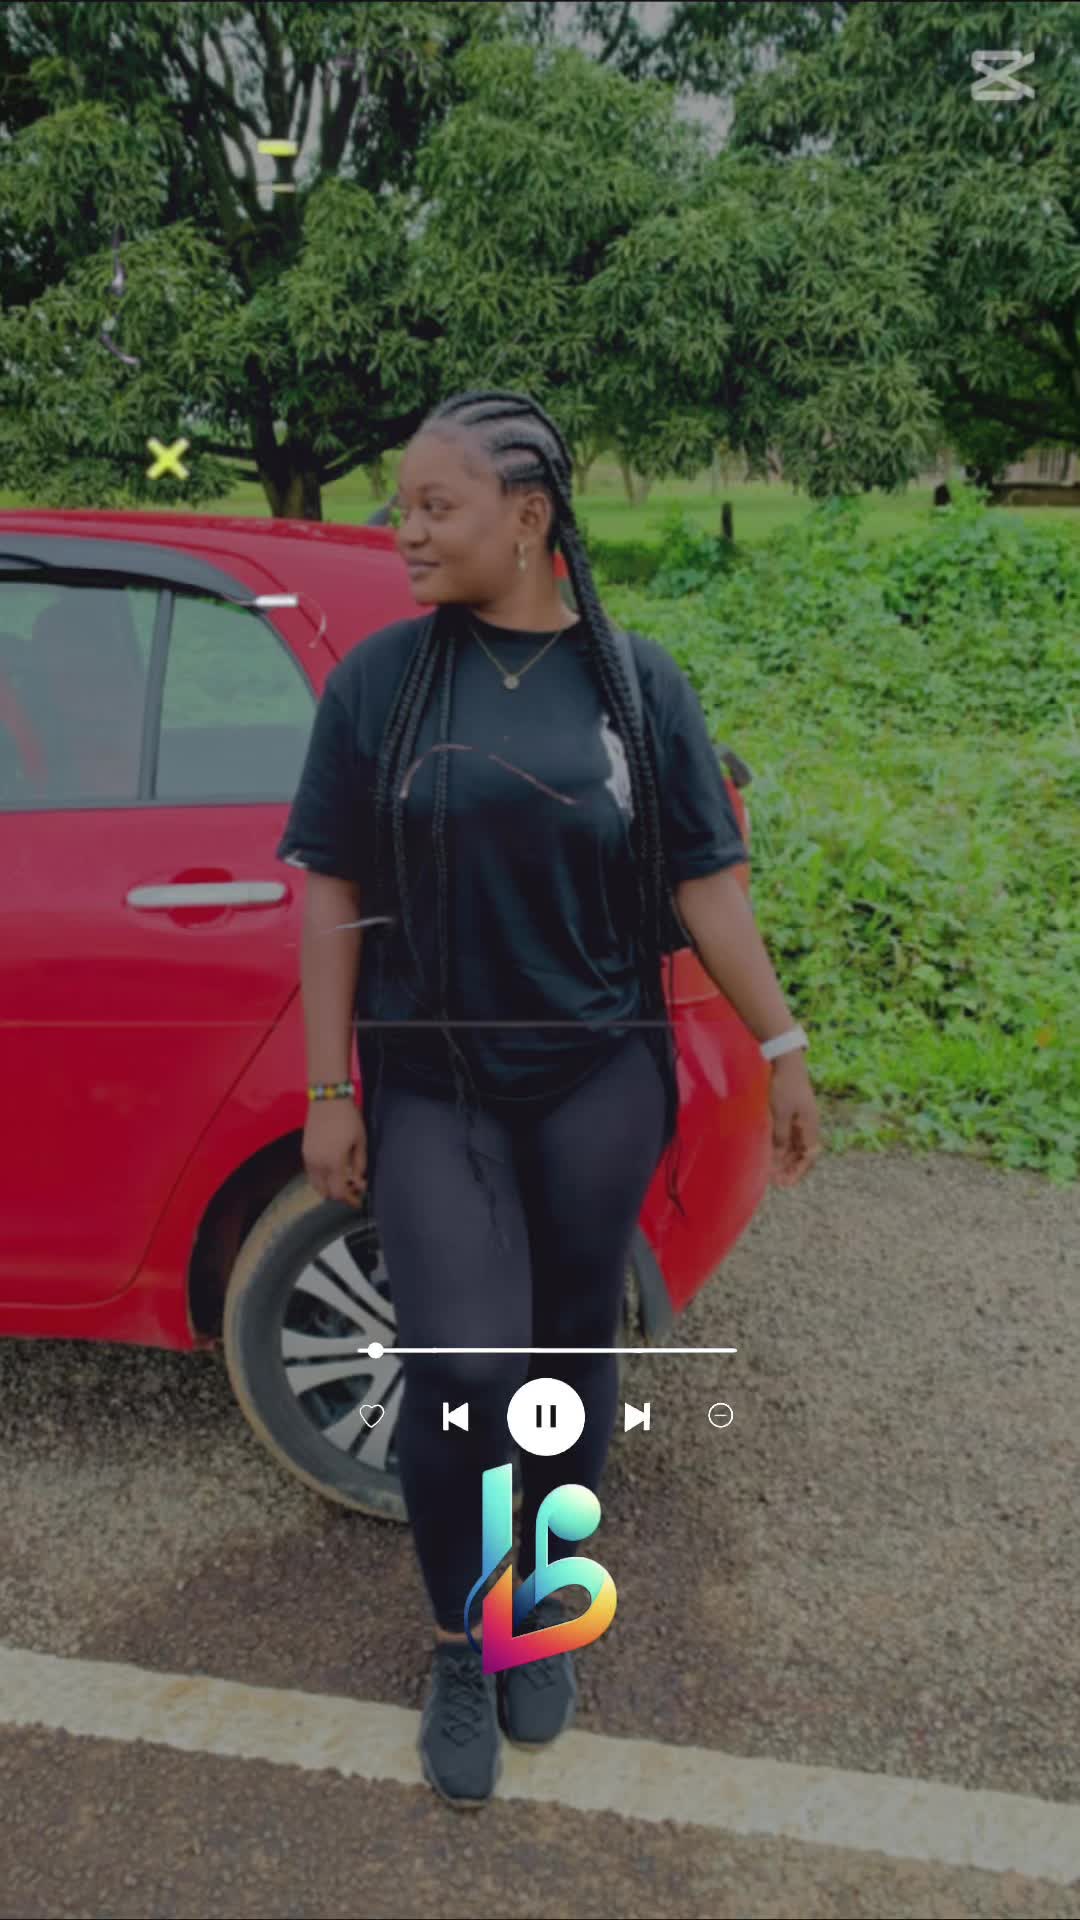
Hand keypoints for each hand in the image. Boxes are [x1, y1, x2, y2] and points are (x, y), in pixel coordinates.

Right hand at [303, 1099, 367, 1208]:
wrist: (327, 1098)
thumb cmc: (348, 1118)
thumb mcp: (360, 1141)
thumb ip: (359, 1164)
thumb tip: (359, 1180)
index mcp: (333, 1162)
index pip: (338, 1192)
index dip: (349, 1199)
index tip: (359, 1200)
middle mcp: (317, 1164)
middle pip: (325, 1192)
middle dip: (339, 1195)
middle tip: (352, 1190)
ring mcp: (308, 1158)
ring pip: (316, 1184)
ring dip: (328, 1187)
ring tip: (343, 1181)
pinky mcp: (304, 1152)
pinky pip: (311, 1174)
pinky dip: (321, 1178)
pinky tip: (332, 1170)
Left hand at [767, 1051, 820, 1187]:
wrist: (788, 1062)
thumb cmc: (785, 1087)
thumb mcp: (780, 1115)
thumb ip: (780, 1138)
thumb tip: (778, 1160)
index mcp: (810, 1127)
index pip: (809, 1156)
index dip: (798, 1171)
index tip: (785, 1183)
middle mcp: (809, 1126)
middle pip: (803, 1154)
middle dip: (791, 1168)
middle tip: (776, 1182)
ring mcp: (802, 1119)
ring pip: (796, 1146)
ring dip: (786, 1159)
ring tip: (773, 1171)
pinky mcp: (794, 1113)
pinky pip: (790, 1136)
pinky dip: (782, 1146)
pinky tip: (773, 1152)